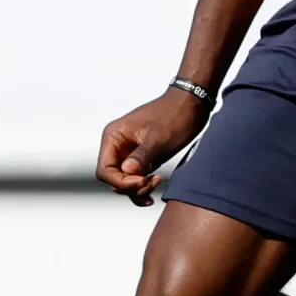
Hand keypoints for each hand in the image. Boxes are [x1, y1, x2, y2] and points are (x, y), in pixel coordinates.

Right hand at [96, 88, 209, 204]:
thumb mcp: (158, 138)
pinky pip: (135, 179)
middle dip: (131, 186)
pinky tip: (153, 190)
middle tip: (152, 183)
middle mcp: (117, 146)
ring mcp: (129, 153)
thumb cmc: (173, 115)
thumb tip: (128, 171)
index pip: (105, 170)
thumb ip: (141, 156)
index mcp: (114, 137)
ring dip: (138, 189)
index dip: (120, 182)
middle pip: (113, 178)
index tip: (141, 182)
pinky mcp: (141, 159)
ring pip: (124, 182)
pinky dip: (142, 188)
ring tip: (156, 183)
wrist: (190, 105)